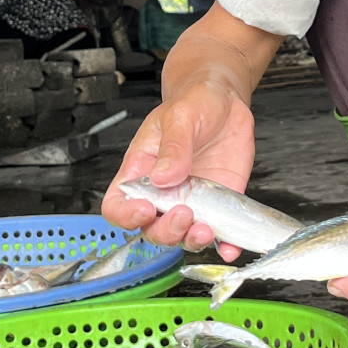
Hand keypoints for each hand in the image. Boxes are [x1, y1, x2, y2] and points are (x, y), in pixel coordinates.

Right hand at [101, 80, 257, 256]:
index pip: (118, 204)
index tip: (144, 210)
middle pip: (151, 229)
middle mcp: (163, 193)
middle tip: (184, 213)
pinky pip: (218, 234)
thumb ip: (172, 146)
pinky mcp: (218, 205)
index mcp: (141, 171)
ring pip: (182, 236)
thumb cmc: (193, 103)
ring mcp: (191, 202)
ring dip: (191, 240)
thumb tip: (162, 177)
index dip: (125, 215)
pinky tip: (229, 246)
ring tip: (206, 228)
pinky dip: (224, 245)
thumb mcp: (180, 116)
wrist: (225, 101)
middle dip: (165, 230)